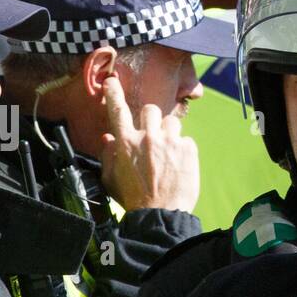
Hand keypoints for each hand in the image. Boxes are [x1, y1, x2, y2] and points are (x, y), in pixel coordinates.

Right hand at [99, 75, 199, 211]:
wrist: (160, 214)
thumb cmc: (134, 199)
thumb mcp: (111, 179)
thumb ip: (108, 156)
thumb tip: (108, 139)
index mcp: (126, 142)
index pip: (117, 109)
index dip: (113, 93)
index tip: (112, 82)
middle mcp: (148, 137)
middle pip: (150, 109)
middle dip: (151, 120)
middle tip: (152, 136)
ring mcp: (169, 142)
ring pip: (171, 122)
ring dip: (169, 134)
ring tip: (168, 154)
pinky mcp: (188, 150)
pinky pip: (187, 140)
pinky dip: (183, 150)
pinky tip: (179, 166)